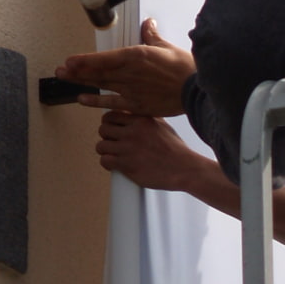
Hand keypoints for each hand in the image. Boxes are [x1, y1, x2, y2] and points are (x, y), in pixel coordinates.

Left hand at [56, 18, 195, 116]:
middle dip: (77, 71)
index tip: (70, 61)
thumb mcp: (167, 47)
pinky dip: (97, 102)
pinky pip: (112, 103)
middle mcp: (129, 73)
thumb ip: (152, 37)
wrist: (197, 91)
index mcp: (136, 55)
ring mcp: (132, 90)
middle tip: (61, 70)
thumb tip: (147, 25)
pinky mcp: (137, 105)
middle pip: (98, 72)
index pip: (104, 58)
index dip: (84, 60)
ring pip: (101, 85)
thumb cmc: (185, 69)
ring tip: (65, 79)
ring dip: (82, 83)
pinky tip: (82, 100)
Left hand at [96, 110, 211, 192]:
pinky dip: (107, 163)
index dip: (109, 123)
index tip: (112, 130)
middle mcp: (132, 132)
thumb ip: (148, 119)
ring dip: (106, 151)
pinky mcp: (126, 164)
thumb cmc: (176, 150)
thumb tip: (136, 115)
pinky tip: (115, 165)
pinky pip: (105, 160)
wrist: (184, 169)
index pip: (111, 116)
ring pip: (101, 146)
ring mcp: (128, 148)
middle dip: (106, 137)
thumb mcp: (163, 126)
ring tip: (113, 155)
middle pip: (103, 129)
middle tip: (113, 143)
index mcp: (140, 120)